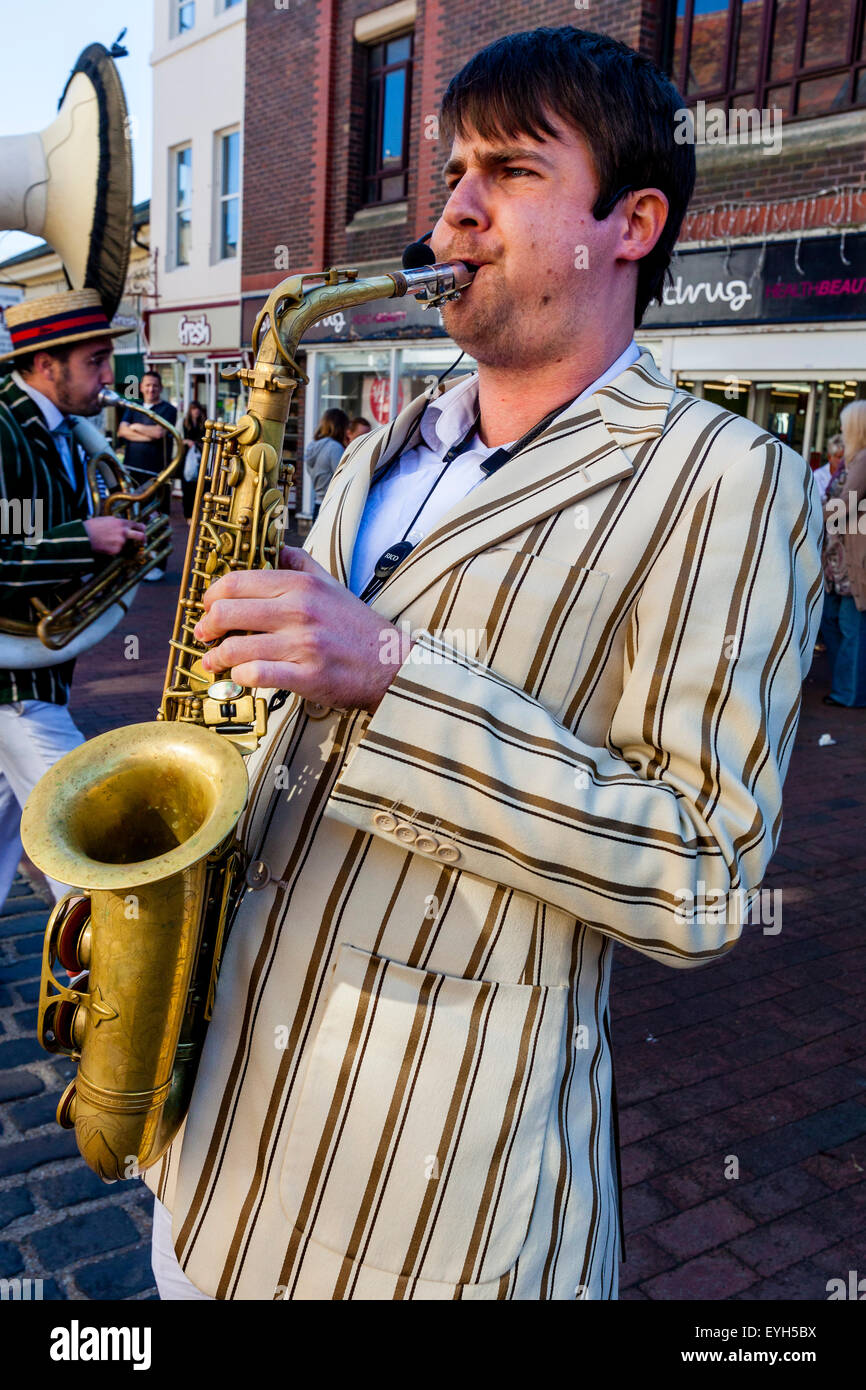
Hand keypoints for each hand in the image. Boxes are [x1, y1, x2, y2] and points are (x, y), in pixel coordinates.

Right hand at [84, 516, 146, 554]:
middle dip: (143, 539)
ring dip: (119, 544)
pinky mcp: (116, 550)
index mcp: (122, 523)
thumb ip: (117, 522)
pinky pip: (117, 551)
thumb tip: (122, 523)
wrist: (85, 536)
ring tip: (107, 540)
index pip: (137, 525)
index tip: (143, 530)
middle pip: (140, 536)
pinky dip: (112, 549)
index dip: (142, 528)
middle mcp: (124, 532)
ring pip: (125, 544)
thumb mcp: (106, 519)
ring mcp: (121, 542)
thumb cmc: (92, 526)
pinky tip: (104, 545)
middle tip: (143, 541)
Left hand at [193, 547, 412, 713]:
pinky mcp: (307, 675)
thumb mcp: (332, 584)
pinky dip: (240, 677)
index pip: (237, 581)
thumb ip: (301, 563)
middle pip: (228, 611)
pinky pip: (257, 675)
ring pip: (237, 647)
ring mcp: (303, 644)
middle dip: (207, 626)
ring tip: (213, 661)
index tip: (208, 606)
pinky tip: (239, 677)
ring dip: (217, 657)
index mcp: (301, 584)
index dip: (212, 595)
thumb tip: (277, 546)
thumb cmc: (357, 627)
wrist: (392, 664)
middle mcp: (299, 610)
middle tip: (203, 635)